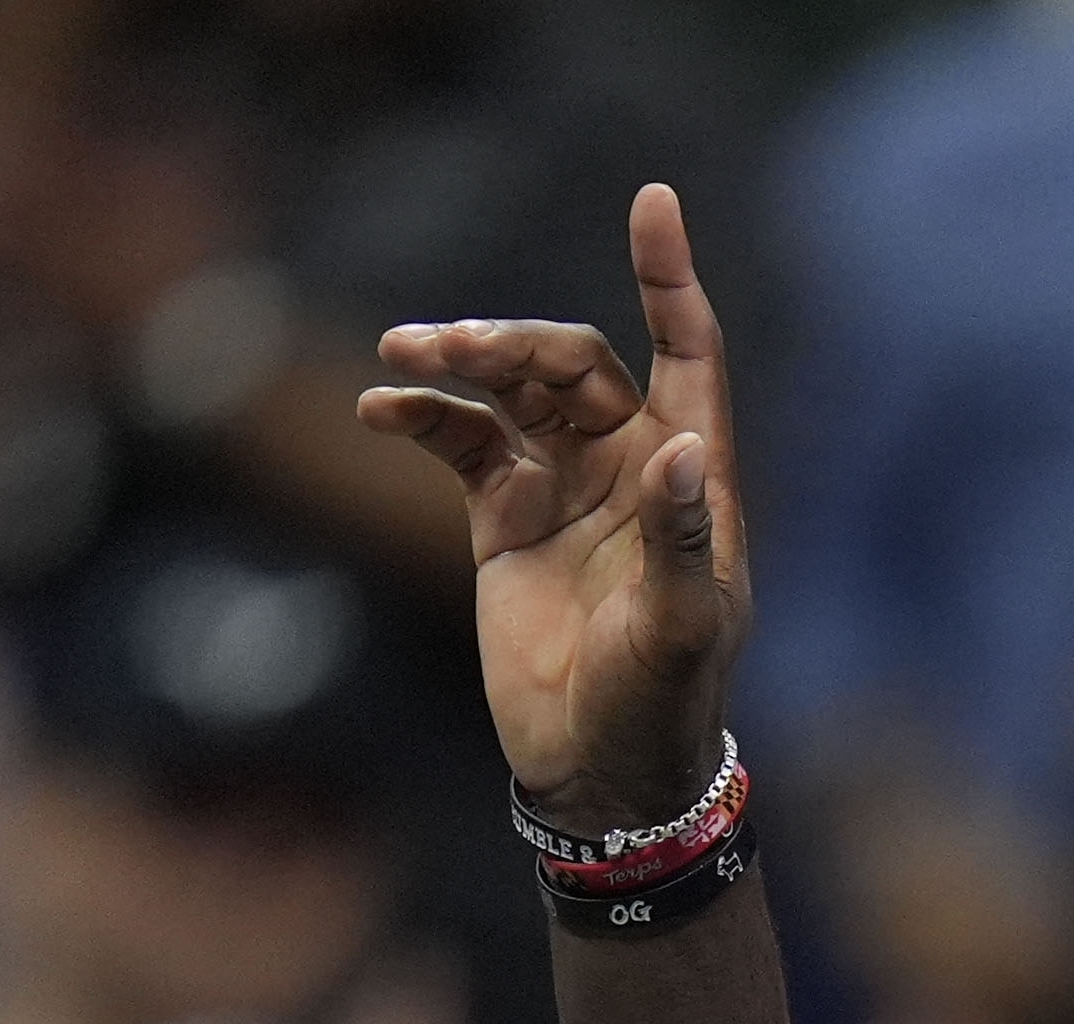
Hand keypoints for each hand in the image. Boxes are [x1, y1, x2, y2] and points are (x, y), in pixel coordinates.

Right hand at [360, 184, 747, 828]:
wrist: (597, 771)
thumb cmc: (660, 705)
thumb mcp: (678, 629)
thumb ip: (678, 538)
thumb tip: (681, 448)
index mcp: (690, 477)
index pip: (690, 353)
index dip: (672, 279)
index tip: (653, 202)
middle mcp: (629, 465)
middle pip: (574, 362)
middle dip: (514, 342)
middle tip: (449, 346)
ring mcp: (564, 485)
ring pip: (512, 390)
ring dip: (461, 362)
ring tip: (406, 353)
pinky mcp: (504, 517)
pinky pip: (461, 441)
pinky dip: (423, 417)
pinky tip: (383, 407)